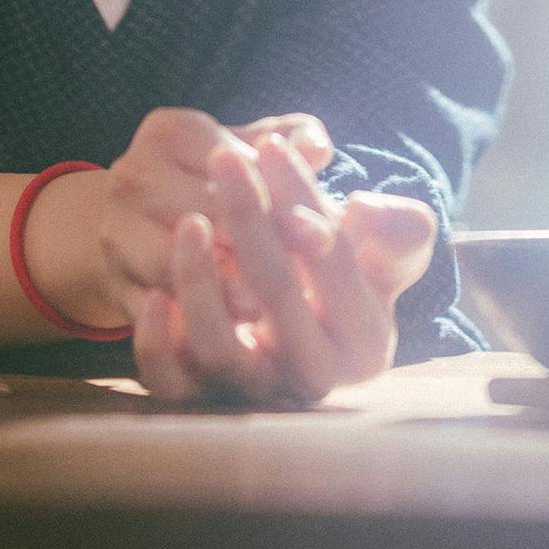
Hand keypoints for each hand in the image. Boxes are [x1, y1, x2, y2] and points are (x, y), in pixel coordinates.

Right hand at [21, 109, 334, 331]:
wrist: (135, 224)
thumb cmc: (209, 183)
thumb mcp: (243, 152)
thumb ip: (288, 142)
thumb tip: (319, 145)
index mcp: (170, 131)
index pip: (232, 166)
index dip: (281, 202)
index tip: (324, 237)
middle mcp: (132, 175)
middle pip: (201, 216)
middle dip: (255, 251)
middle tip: (305, 286)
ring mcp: (116, 232)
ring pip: (170, 265)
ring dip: (218, 291)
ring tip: (262, 311)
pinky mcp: (113, 283)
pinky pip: (148, 311)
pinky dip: (185, 325)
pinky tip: (224, 335)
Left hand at [130, 130, 439, 407]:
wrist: (283, 328)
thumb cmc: (333, 277)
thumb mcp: (382, 253)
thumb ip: (396, 228)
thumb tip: (363, 210)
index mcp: (364, 344)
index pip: (333, 258)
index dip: (302, 197)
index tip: (274, 145)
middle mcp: (311, 378)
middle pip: (280, 297)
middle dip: (252, 219)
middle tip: (227, 158)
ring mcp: (253, 395)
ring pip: (221, 351)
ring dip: (200, 282)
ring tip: (190, 222)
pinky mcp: (199, 403)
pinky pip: (172, 386)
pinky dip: (157, 346)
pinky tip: (152, 297)